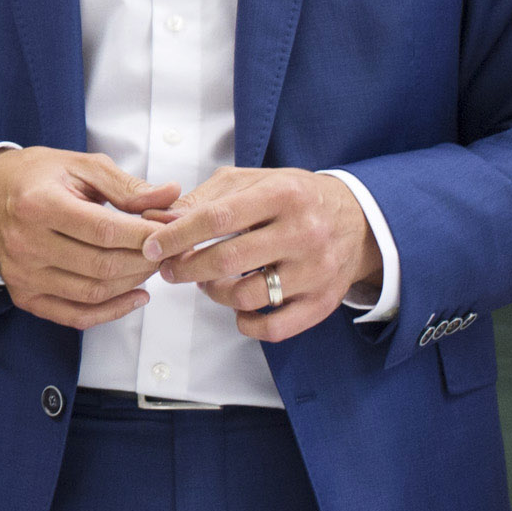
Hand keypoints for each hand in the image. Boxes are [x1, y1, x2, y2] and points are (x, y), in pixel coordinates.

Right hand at [0, 148, 178, 329]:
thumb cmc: (36, 177)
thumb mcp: (80, 165)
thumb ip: (126, 186)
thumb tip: (169, 197)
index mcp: (40, 204)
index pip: (104, 231)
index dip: (144, 236)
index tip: (168, 231)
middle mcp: (27, 243)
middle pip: (102, 266)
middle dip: (144, 261)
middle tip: (165, 249)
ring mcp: (24, 274)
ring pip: (93, 293)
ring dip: (133, 284)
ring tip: (151, 266)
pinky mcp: (24, 295)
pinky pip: (75, 316)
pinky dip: (111, 312)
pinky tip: (135, 296)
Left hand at [138, 168, 382, 344]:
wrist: (359, 221)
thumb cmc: (294, 198)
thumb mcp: (254, 182)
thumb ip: (205, 198)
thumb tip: (157, 220)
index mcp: (282, 195)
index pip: (217, 217)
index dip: (177, 235)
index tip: (151, 247)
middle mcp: (303, 232)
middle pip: (227, 260)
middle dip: (186, 268)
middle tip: (170, 269)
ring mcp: (315, 271)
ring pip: (246, 296)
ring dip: (214, 293)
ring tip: (208, 281)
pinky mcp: (322, 302)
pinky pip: (274, 328)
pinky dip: (247, 323)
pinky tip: (239, 309)